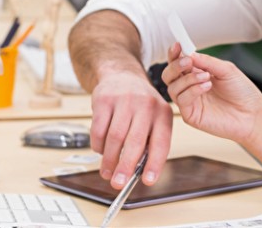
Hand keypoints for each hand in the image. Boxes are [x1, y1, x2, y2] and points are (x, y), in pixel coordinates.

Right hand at [89, 65, 172, 189]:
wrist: (123, 77)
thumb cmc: (140, 105)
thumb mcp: (154, 119)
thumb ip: (150, 142)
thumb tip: (140, 172)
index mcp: (163, 114)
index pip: (161, 142)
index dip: (154, 164)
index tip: (148, 181)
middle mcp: (146, 105)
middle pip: (135, 142)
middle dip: (125, 167)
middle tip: (118, 183)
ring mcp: (125, 101)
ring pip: (115, 137)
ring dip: (109, 160)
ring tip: (107, 173)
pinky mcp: (104, 100)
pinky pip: (98, 129)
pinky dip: (97, 145)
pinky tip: (100, 151)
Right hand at [161, 44, 261, 144]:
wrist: (253, 114)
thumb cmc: (242, 92)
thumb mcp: (227, 70)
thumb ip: (207, 62)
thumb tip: (188, 54)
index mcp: (197, 74)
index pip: (178, 63)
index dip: (174, 53)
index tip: (177, 45)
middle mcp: (190, 87)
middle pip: (168, 75)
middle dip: (175, 66)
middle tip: (188, 61)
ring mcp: (190, 102)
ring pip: (173, 87)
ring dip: (188, 78)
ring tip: (207, 77)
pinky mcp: (191, 115)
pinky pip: (182, 100)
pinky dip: (192, 90)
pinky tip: (207, 86)